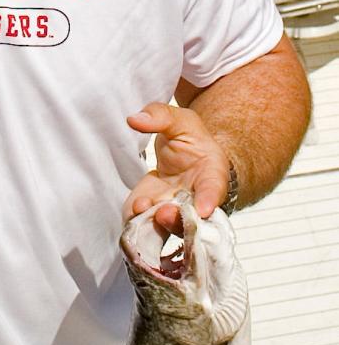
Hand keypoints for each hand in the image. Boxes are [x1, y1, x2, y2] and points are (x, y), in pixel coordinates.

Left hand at [124, 102, 230, 227]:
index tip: (204, 209)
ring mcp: (176, 211)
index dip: (209, 200)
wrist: (186, 161)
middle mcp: (196, 200)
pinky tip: (130, 214)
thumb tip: (134, 119)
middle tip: (163, 211)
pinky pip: (145, 226)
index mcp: (211, 175)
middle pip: (191, 217)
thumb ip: (161, 117)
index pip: (214, 189)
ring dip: (154, 224)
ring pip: (167, 227)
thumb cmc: (192, 142)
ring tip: (141, 208)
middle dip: (177, 219)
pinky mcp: (154, 216)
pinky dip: (137, 225)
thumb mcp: (181, 121)